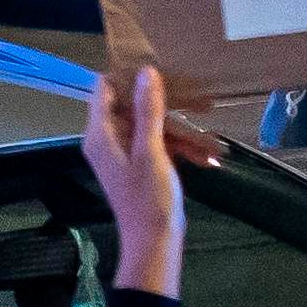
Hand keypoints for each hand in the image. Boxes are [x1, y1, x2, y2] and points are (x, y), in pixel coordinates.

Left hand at [79, 64, 229, 297]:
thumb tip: (145, 72)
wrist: (154, 245)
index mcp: (99, 135)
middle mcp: (106, 140)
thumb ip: (148, 111)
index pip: (102, 89)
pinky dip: (177, 144)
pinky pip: (156, 144)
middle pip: (128, 105)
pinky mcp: (140, 165)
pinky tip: (205, 151)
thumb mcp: (151, 151)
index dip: (125, 74)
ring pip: (148, 125)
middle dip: (160, 99)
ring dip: (176, 125)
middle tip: (191, 88)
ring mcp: (123, 153)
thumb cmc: (149, 200)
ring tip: (206, 120)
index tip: (154, 62)